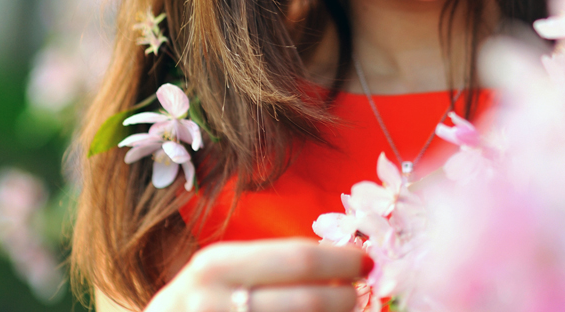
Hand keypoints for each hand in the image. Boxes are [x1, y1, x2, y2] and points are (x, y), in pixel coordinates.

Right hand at [143, 238, 366, 311]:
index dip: (342, 259)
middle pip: (309, 299)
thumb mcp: (218, 276)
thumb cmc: (197, 306)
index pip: (299, 258)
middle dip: (346, 296)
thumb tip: (341, 260)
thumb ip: (269, 266)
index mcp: (217, 265)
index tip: (367, 260)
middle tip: (360, 294)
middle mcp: (214, 301)